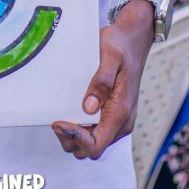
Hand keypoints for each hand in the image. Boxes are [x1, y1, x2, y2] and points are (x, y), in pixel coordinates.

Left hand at [51, 0, 153, 158]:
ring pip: (93, 142)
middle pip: (92, 148)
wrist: (133, 40)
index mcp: (121, 112)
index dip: (76, 139)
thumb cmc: (120, 44)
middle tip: (56, 119)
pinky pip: (96, 131)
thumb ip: (102, 80)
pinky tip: (70, 112)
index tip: (59, 121)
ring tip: (61, 117)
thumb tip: (88, 108)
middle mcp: (122, 122)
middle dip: (71, 139)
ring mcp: (118, 119)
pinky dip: (81, 129)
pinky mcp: (113, 113)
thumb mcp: (110, 55)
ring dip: (74, 136)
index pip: (96, 144)